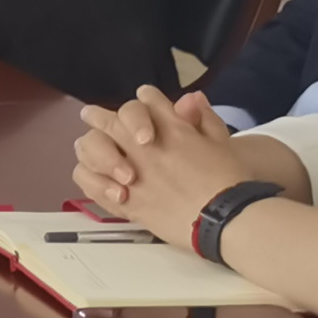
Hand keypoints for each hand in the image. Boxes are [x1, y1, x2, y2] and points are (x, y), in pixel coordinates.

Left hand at [71, 84, 257, 239]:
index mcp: (172, 129)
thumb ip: (204, 119)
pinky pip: (91, 182)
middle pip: (112, 120)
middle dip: (101, 115)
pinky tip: (94, 174)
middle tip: (91, 114)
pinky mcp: (125, 199)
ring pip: (95, 146)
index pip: (148, 100)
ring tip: (87, 141)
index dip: (146, 99)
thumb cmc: (230, 182)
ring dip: (91, 142)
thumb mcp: (222, 143)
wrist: (225, 219)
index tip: (143, 99)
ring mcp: (131, 172)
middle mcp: (146, 147)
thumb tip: (192, 98)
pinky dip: (89, 175)